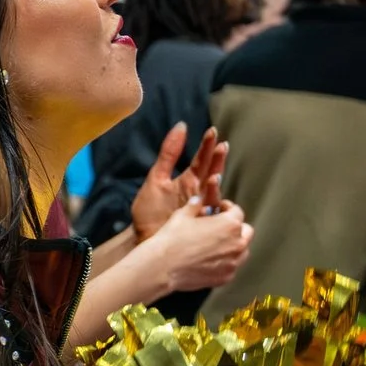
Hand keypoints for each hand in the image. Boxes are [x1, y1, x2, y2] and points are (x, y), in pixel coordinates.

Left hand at [128, 125, 226, 239]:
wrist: (143, 239)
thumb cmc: (149, 212)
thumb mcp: (156, 178)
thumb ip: (168, 154)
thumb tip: (181, 126)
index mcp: (188, 181)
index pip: (201, 160)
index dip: (207, 146)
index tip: (212, 132)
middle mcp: (199, 194)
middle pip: (212, 173)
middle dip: (217, 160)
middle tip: (222, 145)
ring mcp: (201, 209)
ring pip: (213, 194)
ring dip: (215, 184)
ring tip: (213, 174)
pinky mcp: (201, 225)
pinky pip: (210, 214)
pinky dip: (210, 206)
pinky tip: (210, 200)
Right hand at [138, 197, 251, 292]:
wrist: (163, 266)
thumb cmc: (172, 239)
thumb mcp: (182, 215)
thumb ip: (195, 205)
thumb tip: (198, 200)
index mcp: (229, 224)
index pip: (238, 212)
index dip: (228, 208)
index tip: (219, 208)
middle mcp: (237, 243)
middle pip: (246, 231)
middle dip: (235, 227)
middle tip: (220, 227)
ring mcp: (233, 262)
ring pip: (243, 250)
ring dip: (234, 245)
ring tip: (217, 244)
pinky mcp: (226, 277)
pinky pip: (232, 266)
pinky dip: (225, 262)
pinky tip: (210, 260)